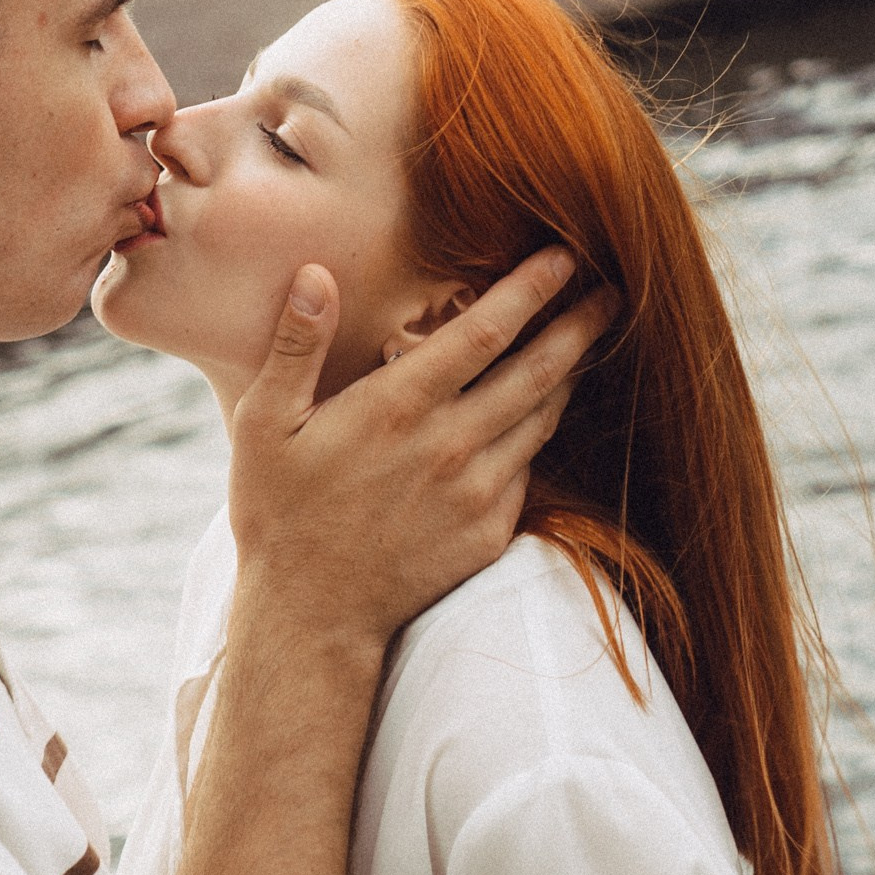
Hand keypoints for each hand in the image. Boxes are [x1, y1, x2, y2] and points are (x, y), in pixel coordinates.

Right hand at [224, 247, 617, 651]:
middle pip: (538, 370)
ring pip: (542, 419)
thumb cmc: (280, 514)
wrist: (312, 618)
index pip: (485, 331)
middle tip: (611, 290)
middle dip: (580, 324)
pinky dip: (537, 436)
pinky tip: (538, 417)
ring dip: (569, 375)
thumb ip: (296, 345)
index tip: (564, 256)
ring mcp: (478, 492)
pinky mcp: (490, 533)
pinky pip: (527, 471)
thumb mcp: (263, 424)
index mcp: (399, 407)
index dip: (530, 289)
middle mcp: (451, 445)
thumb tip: (316, 275)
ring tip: (586, 342)